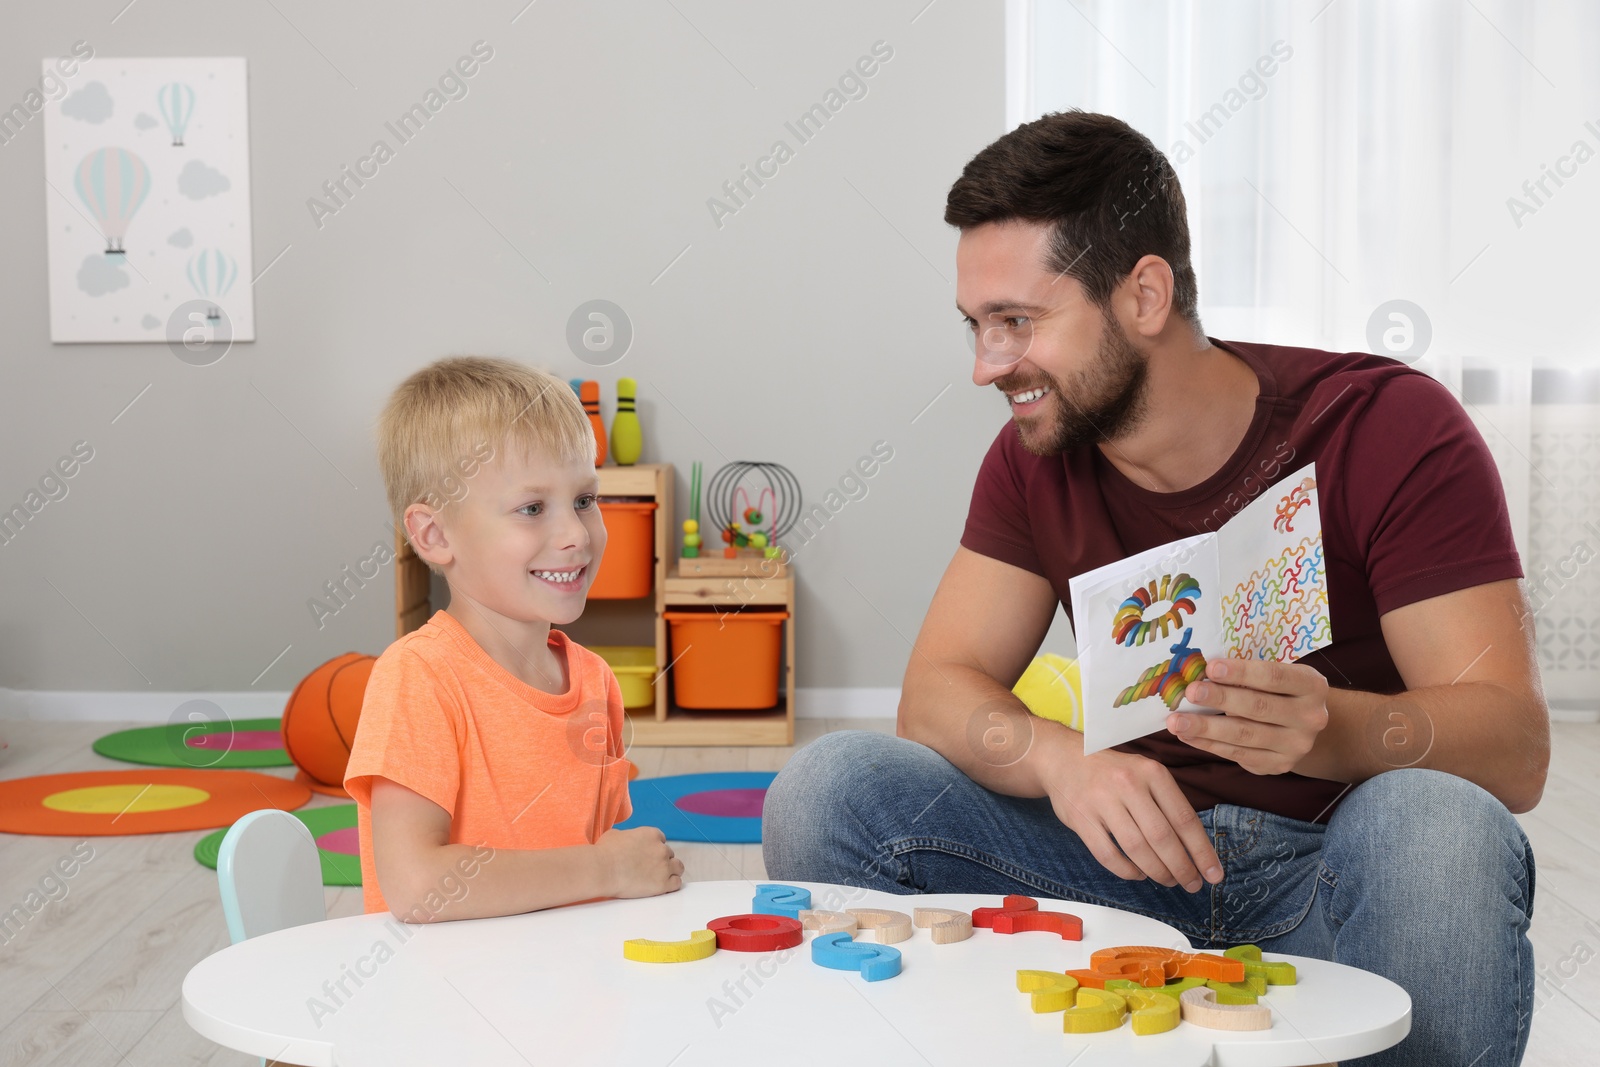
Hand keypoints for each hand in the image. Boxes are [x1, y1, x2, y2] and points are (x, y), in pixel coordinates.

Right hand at [596, 827, 683, 897]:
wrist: (602, 870)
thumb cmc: (604, 853)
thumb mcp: (615, 835)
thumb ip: (627, 836)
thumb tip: (624, 840)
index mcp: (652, 834)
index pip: (661, 841)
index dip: (654, 849)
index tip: (648, 857)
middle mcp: (661, 848)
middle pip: (669, 855)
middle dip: (661, 861)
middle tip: (650, 870)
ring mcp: (664, 866)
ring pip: (678, 867)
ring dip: (671, 872)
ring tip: (660, 878)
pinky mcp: (663, 883)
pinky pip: (677, 883)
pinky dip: (671, 885)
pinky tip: (663, 887)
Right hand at [1046, 748, 1222, 892]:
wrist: (1063, 759)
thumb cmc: (1113, 772)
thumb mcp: (1145, 773)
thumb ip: (1167, 803)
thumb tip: (1195, 848)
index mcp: (1152, 772)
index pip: (1184, 819)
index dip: (1201, 852)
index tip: (1213, 874)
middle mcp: (1128, 784)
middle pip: (1162, 837)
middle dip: (1181, 867)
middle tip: (1191, 884)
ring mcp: (1102, 801)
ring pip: (1137, 849)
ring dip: (1157, 871)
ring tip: (1168, 880)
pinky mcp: (1081, 819)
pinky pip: (1108, 855)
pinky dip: (1127, 871)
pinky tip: (1138, 874)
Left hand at [1169, 658, 1329, 775]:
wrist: (1301, 727)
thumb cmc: (1277, 691)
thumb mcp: (1274, 675)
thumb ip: (1246, 673)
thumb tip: (1198, 668)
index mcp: (1312, 685)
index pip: (1275, 677)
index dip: (1242, 672)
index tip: (1211, 668)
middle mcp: (1310, 717)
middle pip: (1258, 707)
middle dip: (1220, 699)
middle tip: (1190, 692)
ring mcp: (1296, 745)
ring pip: (1244, 735)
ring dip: (1206, 728)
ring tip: (1176, 721)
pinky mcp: (1278, 765)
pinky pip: (1238, 755)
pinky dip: (1209, 745)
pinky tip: (1187, 736)